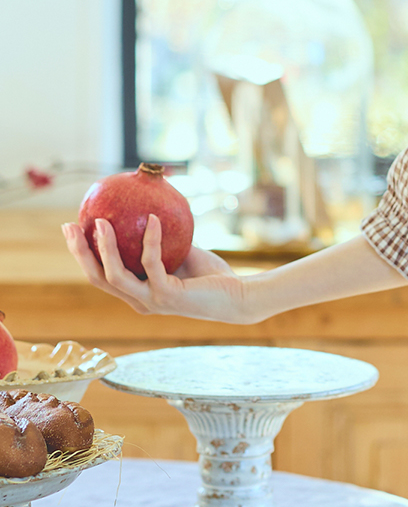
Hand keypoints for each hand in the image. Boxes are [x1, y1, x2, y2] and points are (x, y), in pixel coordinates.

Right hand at [62, 215, 251, 322]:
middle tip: (71, 225)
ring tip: (102, 221)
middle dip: (80, 252)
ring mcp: (151, 301)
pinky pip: (152, 263)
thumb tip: (146, 206)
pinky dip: (151, 239)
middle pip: (97, 278)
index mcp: (138, 293)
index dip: (82, 255)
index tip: (73, 228)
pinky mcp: (168, 295)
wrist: (238, 295)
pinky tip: (155, 219)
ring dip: (105, 247)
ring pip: (115, 275)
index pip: (100, 276)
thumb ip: (161, 238)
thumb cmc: (210, 275)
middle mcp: (139, 301)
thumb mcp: (180, 252)